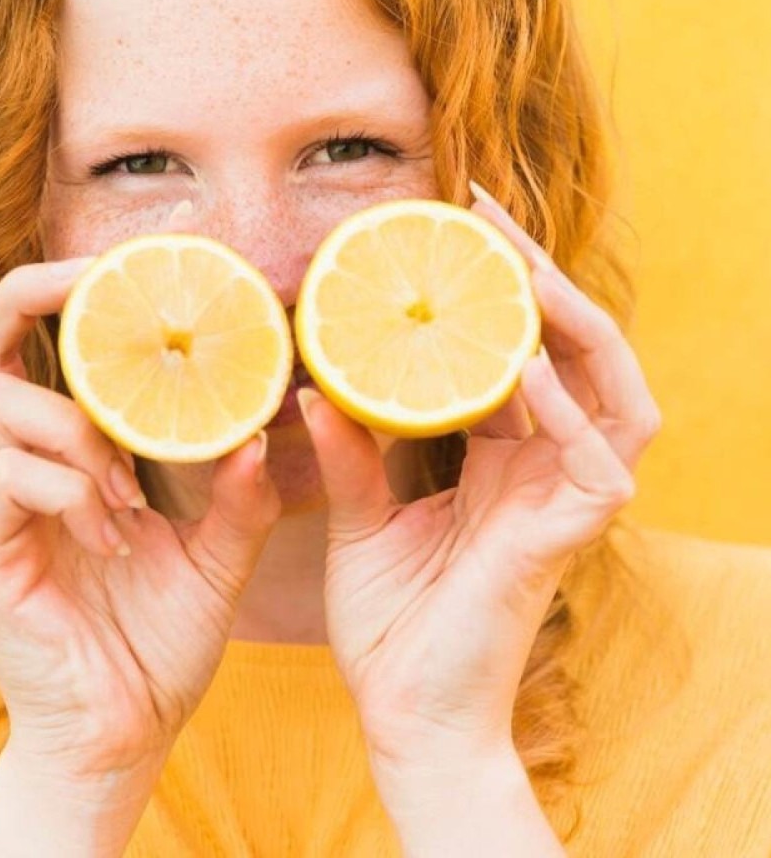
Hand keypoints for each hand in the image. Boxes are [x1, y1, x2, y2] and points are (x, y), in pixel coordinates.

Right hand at [0, 258, 279, 785]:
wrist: (125, 733)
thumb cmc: (163, 641)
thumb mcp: (219, 558)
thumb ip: (239, 497)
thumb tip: (260, 430)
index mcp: (71, 457)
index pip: (49, 353)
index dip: (72, 296)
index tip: (132, 271)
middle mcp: (21, 468)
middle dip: (29, 298)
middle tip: (92, 281)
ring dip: (77, 427)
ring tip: (131, 484)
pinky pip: (9, 481)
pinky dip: (71, 487)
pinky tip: (116, 533)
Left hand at [301, 192, 661, 772]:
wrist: (403, 716)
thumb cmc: (387, 623)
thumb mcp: (358, 519)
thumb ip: (348, 455)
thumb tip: (311, 384)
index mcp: (499, 460)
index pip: (513, 351)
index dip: (491, 287)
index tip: (442, 225)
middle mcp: (544, 468)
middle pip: (571, 349)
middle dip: (535, 274)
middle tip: (479, 209)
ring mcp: (565, 502)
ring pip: (613, 388)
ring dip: (571, 320)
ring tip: (515, 264)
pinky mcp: (569, 541)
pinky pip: (600, 461)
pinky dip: (566, 410)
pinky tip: (521, 365)